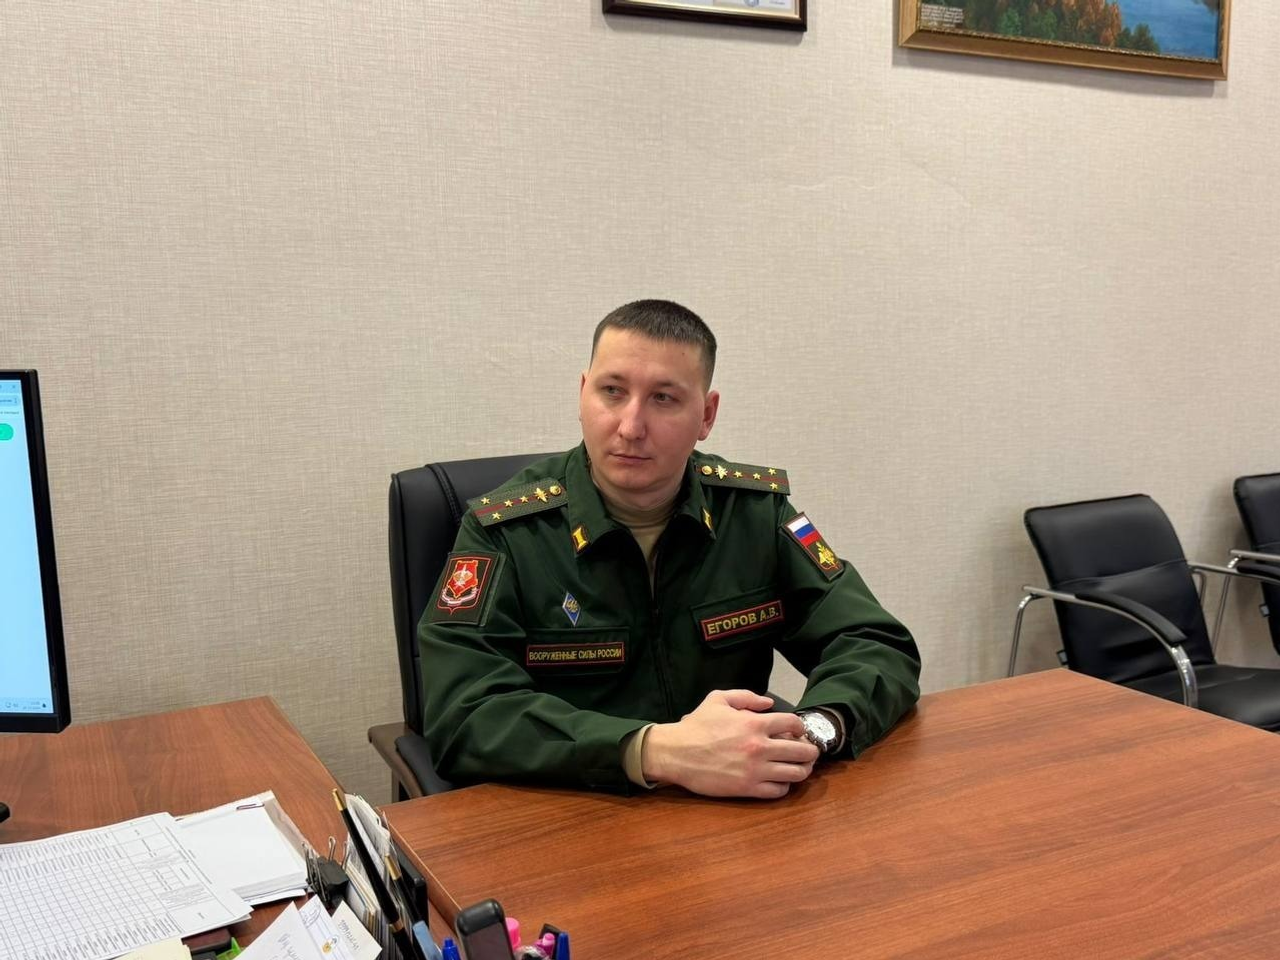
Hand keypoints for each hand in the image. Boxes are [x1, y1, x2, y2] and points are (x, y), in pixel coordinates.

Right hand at [643, 689, 819, 799]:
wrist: (676, 753)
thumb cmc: (696, 726)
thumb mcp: (718, 699)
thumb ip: (746, 697)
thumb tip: (769, 703)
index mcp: (754, 723)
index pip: (794, 724)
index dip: (801, 727)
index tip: (799, 731)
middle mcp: (760, 747)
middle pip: (802, 752)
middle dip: (810, 751)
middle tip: (809, 752)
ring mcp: (755, 770)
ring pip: (795, 774)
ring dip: (802, 770)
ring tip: (800, 768)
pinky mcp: (748, 788)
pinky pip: (778, 791)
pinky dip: (784, 786)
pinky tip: (779, 780)